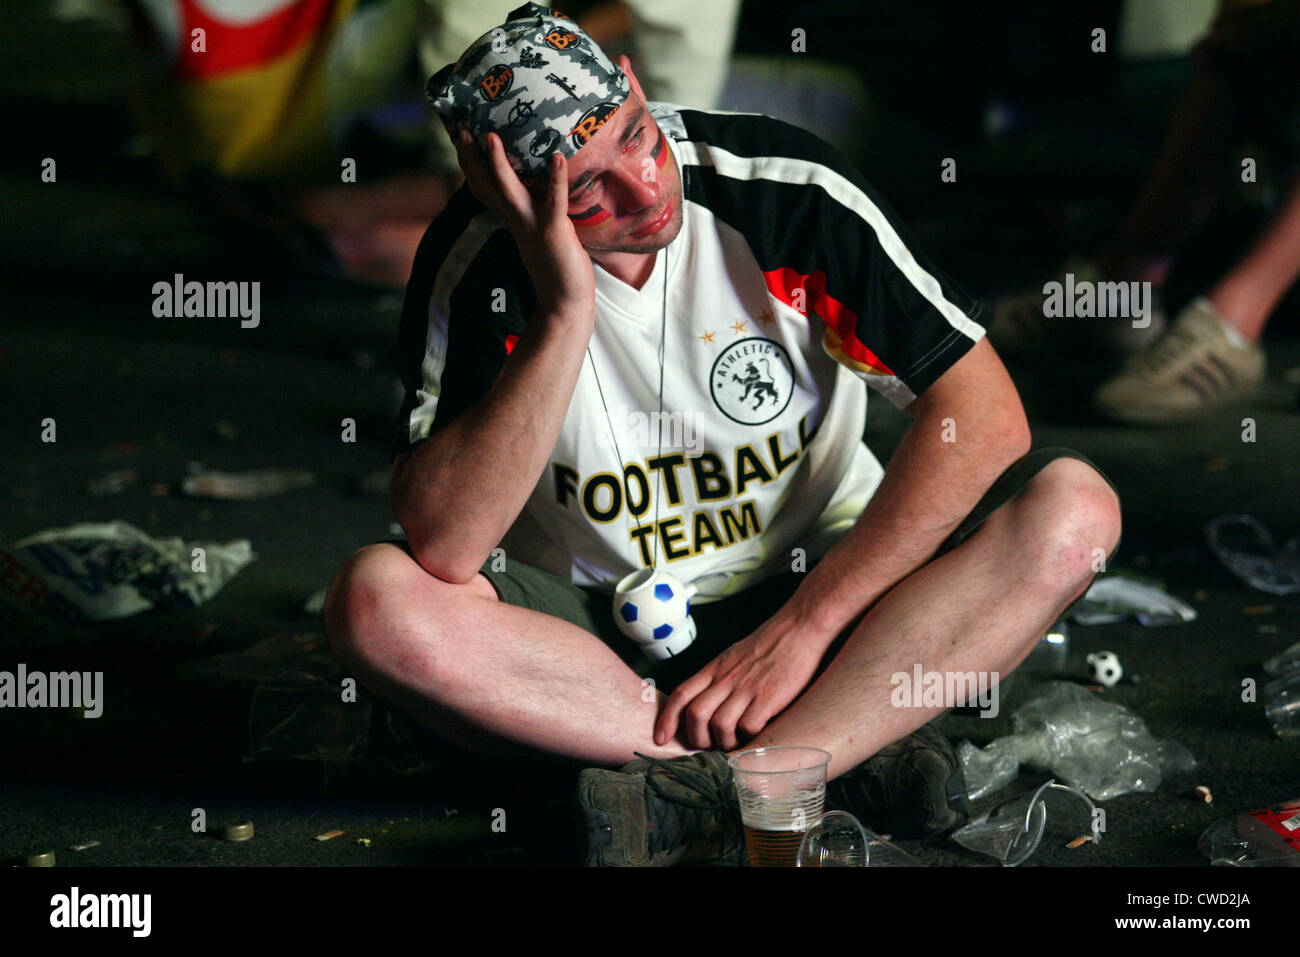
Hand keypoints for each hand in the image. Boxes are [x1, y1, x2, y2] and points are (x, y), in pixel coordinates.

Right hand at [452, 129, 594, 315]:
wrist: (566, 302)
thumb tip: (537, 189)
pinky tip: (557, 158)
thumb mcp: (539, 233)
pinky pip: (553, 202)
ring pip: (509, 192)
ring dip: (498, 165)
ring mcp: (532, 226)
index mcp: (512, 220)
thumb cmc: (558, 266)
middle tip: (462, 130)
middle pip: (487, 186)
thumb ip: (533, 212)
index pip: (484, 190)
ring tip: (492, 137)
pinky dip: (555, 180)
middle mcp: (516, 221)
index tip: (461, 138)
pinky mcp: (554, 232)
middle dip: (472, 159)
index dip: (470, 165)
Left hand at [654, 615, 826, 750]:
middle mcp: (726, 678)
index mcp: (715, 668)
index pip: (681, 694)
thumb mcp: (733, 656)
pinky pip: (749, 726)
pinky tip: (755, 735)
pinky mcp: (769, 697)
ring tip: (734, 743)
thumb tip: (706, 704)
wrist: (798, 628)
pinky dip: (749, 737)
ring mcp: (747, 688)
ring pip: (719, 724)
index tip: (660, 738)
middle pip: (696, 714)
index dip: (667, 719)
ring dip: (723, 741)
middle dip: (697, 738)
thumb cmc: (768, 644)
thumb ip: (718, 678)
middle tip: (708, 745)